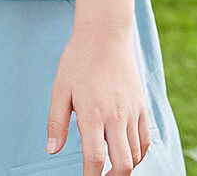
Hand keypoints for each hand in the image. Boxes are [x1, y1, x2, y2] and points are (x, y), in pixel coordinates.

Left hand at [46, 26, 152, 175]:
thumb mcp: (60, 89)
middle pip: (122, 165)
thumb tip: (51, 151)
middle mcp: (116, 116)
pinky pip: (145, 139)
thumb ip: (56, 123)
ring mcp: (132, 111)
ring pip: (135, 154)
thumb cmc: (78, 60)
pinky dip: (138, 153)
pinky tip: (125, 153)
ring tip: (110, 167)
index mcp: (93, 113)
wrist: (105, 33)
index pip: (95, 159)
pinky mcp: (141, 105)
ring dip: (124, 167)